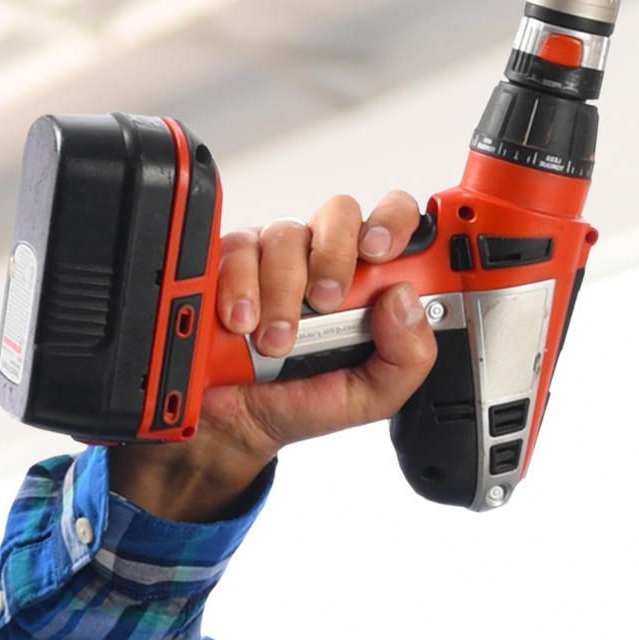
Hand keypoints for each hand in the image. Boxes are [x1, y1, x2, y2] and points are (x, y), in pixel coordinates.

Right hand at [108, 189, 443, 524]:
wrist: (235, 426)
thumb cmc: (302, 401)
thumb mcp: (372, 396)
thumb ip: (407, 357)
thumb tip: (404, 300)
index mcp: (368, 282)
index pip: (392, 223)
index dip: (392, 222)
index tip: (382, 251)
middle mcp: (323, 259)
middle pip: (339, 213)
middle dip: (334, 255)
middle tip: (326, 302)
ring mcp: (276, 257)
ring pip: (287, 235)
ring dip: (283, 291)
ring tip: (275, 342)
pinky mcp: (231, 261)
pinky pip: (238, 250)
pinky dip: (240, 288)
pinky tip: (241, 323)